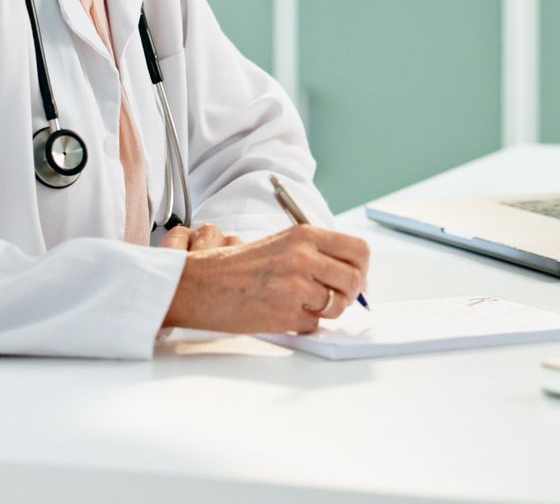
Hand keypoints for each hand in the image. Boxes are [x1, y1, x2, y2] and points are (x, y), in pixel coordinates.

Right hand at [162, 224, 369, 334]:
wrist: (199, 285)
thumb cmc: (236, 267)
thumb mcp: (280, 245)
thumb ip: (315, 254)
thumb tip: (350, 273)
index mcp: (304, 235)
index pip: (359, 250)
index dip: (361, 268)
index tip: (353, 279)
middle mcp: (303, 256)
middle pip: (354, 280)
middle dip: (347, 295)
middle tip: (332, 299)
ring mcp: (295, 285)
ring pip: (336, 305)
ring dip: (323, 311)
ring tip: (299, 305)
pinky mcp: (285, 312)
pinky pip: (312, 324)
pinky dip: (301, 324)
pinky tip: (281, 313)